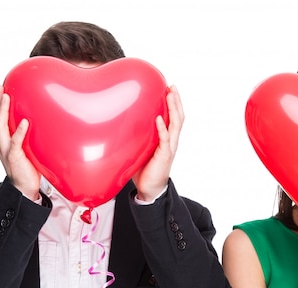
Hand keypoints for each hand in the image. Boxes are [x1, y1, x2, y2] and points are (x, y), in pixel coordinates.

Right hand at [0, 85, 40, 199]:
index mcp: (2, 140)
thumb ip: (26, 136)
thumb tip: (38, 121)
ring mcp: (5, 150)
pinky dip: (19, 132)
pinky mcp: (14, 158)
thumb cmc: (27, 167)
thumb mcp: (25, 148)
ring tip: (6, 97)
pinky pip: (15, 143)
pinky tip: (25, 122)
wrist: (24, 188)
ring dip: (2, 111)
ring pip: (0, 127)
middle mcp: (0, 143)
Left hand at [131, 85, 183, 201]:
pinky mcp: (164, 155)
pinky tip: (158, 119)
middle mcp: (171, 141)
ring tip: (170, 96)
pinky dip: (162, 129)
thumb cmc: (145, 170)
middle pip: (179, 117)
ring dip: (174, 109)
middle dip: (177, 101)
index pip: (174, 117)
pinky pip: (165, 140)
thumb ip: (137, 137)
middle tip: (172, 87)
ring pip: (176, 125)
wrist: (149, 189)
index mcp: (167, 139)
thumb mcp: (141, 149)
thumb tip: (119, 123)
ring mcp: (170, 147)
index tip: (170, 88)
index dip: (175, 103)